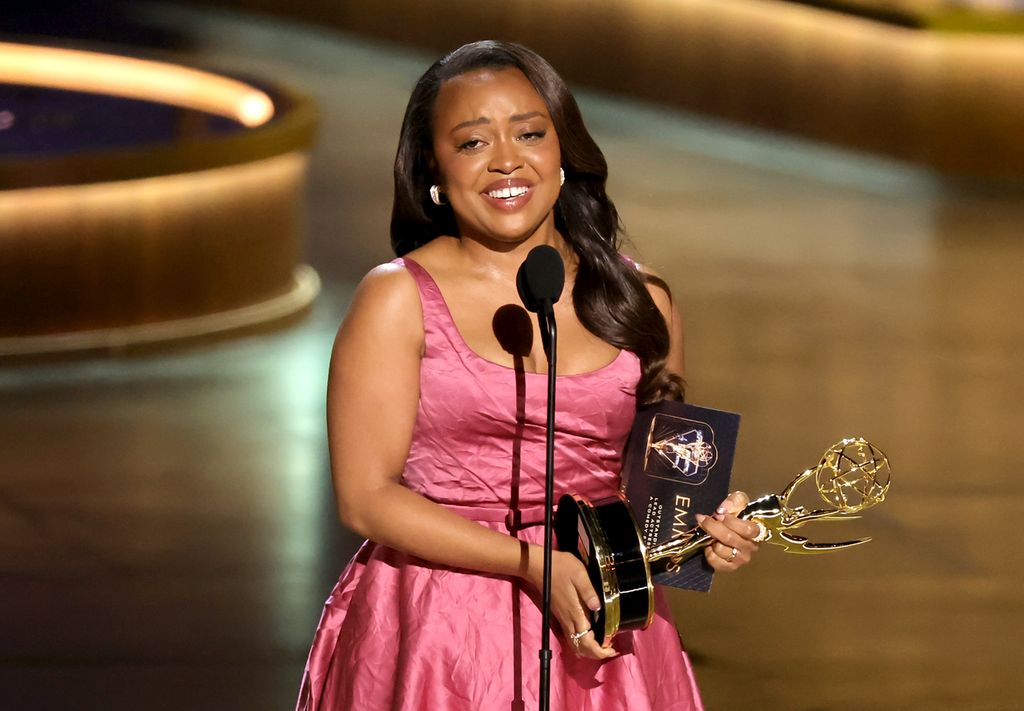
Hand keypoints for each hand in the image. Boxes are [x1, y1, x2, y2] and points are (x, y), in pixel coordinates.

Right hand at [523, 545, 617, 660]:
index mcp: (575, 613)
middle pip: (581, 649)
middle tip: (611, 648)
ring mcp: (563, 620)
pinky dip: (582, 643)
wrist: (539, 567)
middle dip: (597, 654)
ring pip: (575, 645)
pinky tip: (591, 635)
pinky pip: (572, 638)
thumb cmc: (561, 567)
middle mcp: (568, 620)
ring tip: (603, 644)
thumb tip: (598, 607)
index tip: (613, 649)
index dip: (600, 651)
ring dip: (589, 650)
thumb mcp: (578, 574)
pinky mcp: (561, 617)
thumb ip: (588, 591)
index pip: (587, 643)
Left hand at [697, 490, 759, 570]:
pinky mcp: (729, 567)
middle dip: (713, 527)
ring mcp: (741, 559)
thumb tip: (722, 510)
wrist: (729, 529)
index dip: (731, 521)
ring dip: (711, 539)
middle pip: (730, 538)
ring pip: (721, 549)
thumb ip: (734, 501)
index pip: (747, 529)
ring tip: (710, 533)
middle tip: (702, 519)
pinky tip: (710, 545)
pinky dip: (709, 552)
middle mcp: (751, 548)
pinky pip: (715, 561)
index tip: (718, 514)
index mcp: (757, 532)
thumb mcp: (738, 502)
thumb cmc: (736, 515)